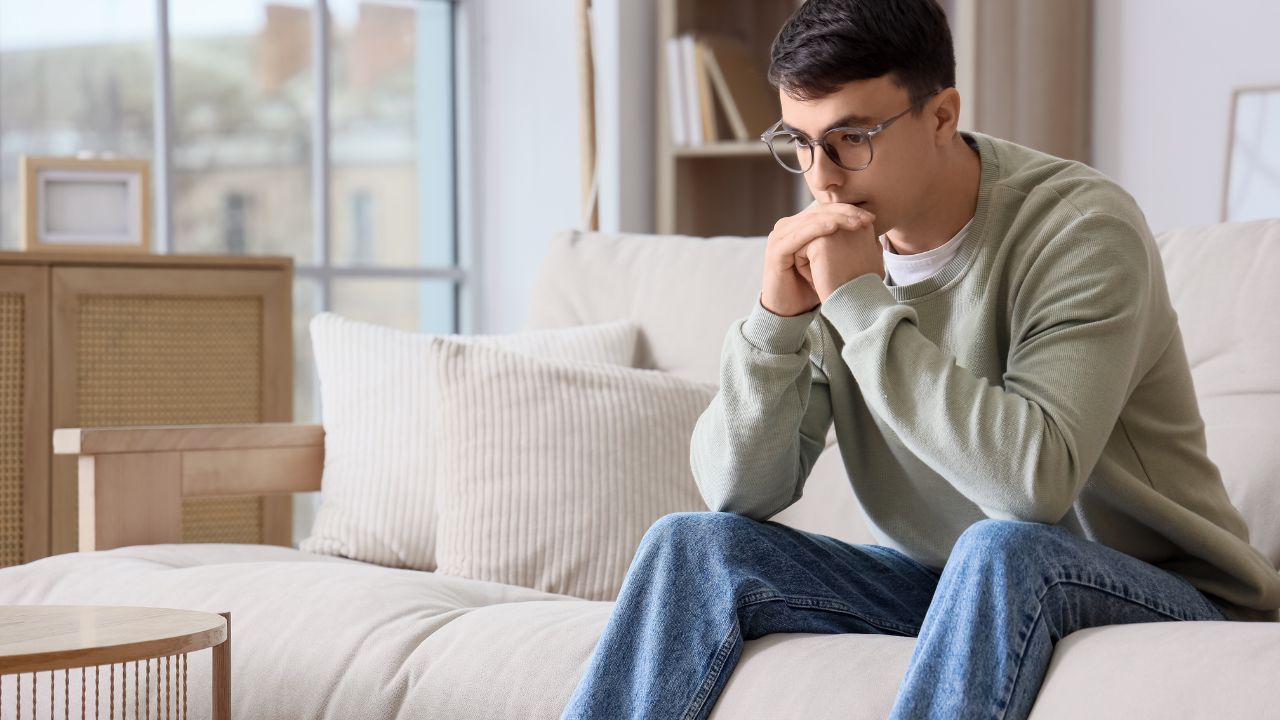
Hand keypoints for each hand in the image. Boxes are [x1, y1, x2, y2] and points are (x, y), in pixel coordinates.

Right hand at [762, 204, 882, 314]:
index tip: (873, 218)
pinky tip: (834, 228)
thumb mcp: (830, 261)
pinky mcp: (776, 250)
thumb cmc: (812, 287)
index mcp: (799, 226)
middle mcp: (786, 227)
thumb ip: (843, 242)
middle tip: (868, 219)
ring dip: (835, 219)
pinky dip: (817, 229)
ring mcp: (779, 237)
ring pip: (811, 221)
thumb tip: (870, 228)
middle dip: (845, 213)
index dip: (849, 210)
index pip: (826, 210)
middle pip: (819, 212)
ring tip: (856, 223)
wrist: (791, 310)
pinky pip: (799, 236)